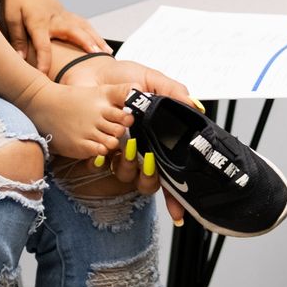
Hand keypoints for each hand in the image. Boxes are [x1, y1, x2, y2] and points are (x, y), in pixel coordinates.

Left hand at [4, 0, 107, 76]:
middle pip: (74, 32)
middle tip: (96, 56)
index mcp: (39, 22)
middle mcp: (55, 19)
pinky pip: (83, 24)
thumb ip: (17, 38)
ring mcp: (64, 15)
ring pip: (84, 27)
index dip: (43, 61)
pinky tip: (100, 42)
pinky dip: (94, 33)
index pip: (43, 45)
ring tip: (107, 52)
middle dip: (85, 44)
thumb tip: (20, 58)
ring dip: (96, 39)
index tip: (44, 76)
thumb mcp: (11, 17)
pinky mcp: (67, 14)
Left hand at [62, 52, 199, 224]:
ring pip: (127, 175)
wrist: (89, 71)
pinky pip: (100, 166)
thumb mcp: (151, 79)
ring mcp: (119, 152)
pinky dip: (102, 161)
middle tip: (150, 161)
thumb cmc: (123, 77)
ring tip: (127, 144)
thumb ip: (174, 93)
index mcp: (158, 137)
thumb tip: (198, 107)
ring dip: (128, 164)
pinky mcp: (97, 150)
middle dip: (152, 178)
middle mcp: (140, 149)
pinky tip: (103, 151)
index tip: (182, 214)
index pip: (172, 170)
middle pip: (151, 181)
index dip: (178, 195)